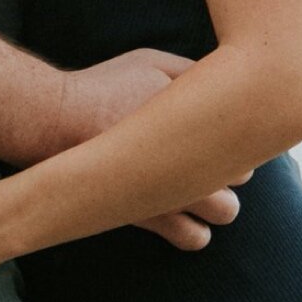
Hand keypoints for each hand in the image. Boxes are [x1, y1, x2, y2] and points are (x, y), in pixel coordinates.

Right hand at [50, 51, 250, 249]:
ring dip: (220, 203)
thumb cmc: (103, 87)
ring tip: (199, 189)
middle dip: (231, 165)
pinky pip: (194, 239)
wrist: (55, 123)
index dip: (236, 127)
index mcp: (201, 118)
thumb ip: (191, 72)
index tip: (217, 123)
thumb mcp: (151, 61)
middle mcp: (197, 159)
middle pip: (244, 172)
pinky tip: (182, 213)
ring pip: (227, 212)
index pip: (246, 131)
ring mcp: (178, 193)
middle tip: (205, 154)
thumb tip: (219, 80)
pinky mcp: (154, 219)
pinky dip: (196, 232)